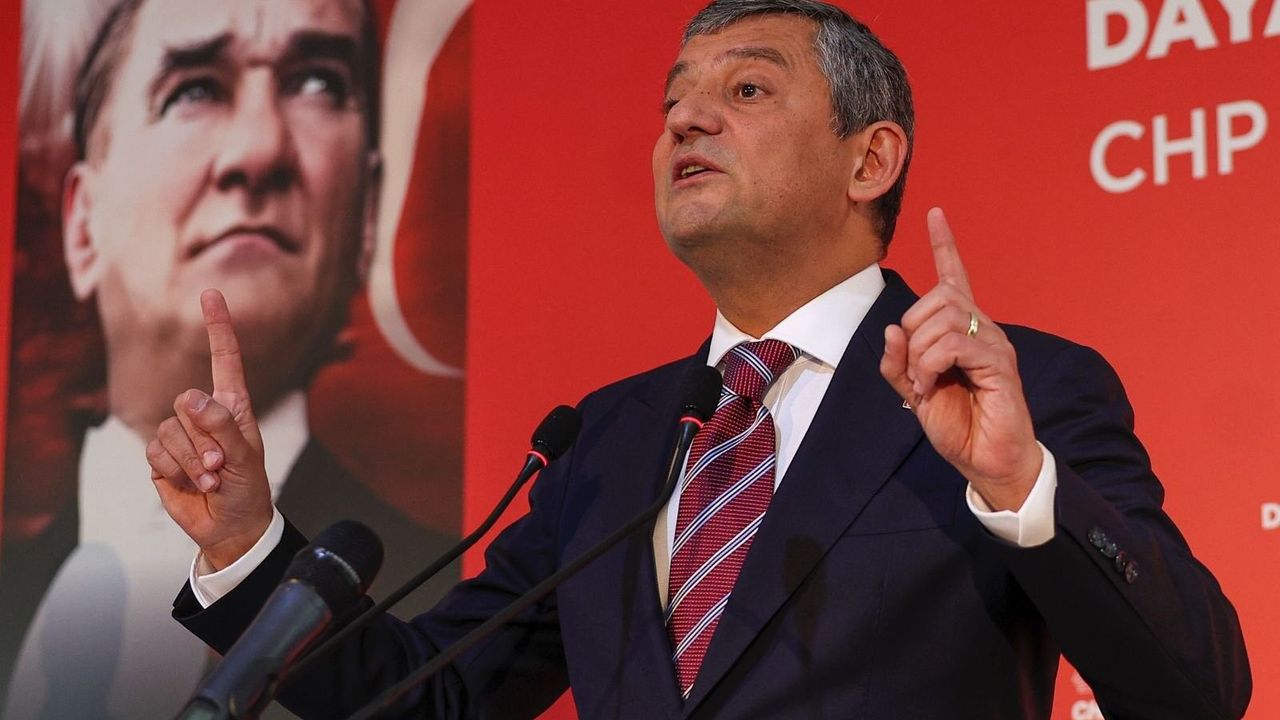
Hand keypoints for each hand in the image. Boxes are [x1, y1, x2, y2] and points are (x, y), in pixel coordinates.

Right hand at [146, 289, 272, 569]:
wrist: (230, 526)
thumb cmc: (248, 490)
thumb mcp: (245, 459)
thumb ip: (222, 427)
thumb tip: (192, 398)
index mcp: (233, 406)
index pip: (224, 359)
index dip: (217, 326)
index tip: (210, 293)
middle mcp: (205, 415)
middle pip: (186, 401)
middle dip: (204, 438)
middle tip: (223, 465)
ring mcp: (181, 435)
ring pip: (170, 430)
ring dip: (193, 461)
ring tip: (213, 479)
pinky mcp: (161, 457)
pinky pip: (155, 452)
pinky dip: (177, 471)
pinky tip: (193, 485)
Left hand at [880, 208, 1042, 510]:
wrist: (988, 461)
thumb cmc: (958, 426)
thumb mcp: (913, 393)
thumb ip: (898, 363)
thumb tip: (891, 329)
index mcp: (963, 332)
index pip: (954, 278)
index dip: (944, 245)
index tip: (935, 214)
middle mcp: (983, 330)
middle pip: (938, 298)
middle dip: (912, 331)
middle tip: (914, 372)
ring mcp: (994, 345)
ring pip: (944, 319)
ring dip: (919, 353)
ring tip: (923, 383)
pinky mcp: (1000, 365)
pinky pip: (955, 345)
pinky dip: (930, 364)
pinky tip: (930, 385)